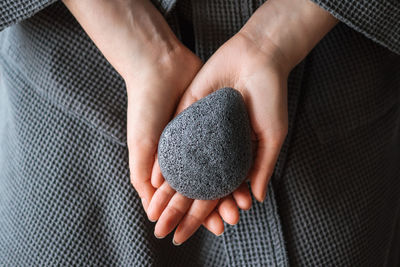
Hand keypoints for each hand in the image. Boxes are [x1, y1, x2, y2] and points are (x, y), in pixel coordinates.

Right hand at [62, 0, 249, 234]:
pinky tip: (249, 175)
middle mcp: (186, 153)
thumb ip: (146, 176)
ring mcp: (202, 138)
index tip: (214, 228)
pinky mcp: (215, 122)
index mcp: (167, 162)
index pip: (185, 195)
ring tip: (245, 203)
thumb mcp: (141, 144)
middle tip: (233, 219)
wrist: (161, 66)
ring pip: (221, 169)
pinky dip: (240, 162)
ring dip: (232, 188)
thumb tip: (152, 209)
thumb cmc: (145, 106)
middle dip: (219, 205)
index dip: (198, 213)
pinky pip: (230, 146)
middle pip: (206, 185)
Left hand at [147, 0, 337, 244]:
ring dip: (170, 193)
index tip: (210, 233)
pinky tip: (157, 182)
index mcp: (234, 156)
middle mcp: (214, 148)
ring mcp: (199, 133)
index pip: (220, 190)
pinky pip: (173, 142)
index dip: (214, 212)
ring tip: (158, 216)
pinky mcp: (187, 115)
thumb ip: (262, 166)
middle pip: (195, 185)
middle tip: (169, 234)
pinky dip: (165, 162)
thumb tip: (255, 200)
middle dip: (183, 211)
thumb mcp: (271, 135)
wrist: (257, 59)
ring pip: (181, 168)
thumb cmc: (270, 97)